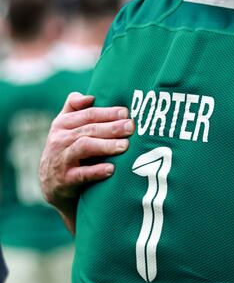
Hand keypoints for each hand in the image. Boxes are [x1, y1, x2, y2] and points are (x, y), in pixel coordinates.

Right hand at [41, 93, 132, 229]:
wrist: (52, 185)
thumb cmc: (67, 151)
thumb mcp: (65, 128)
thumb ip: (74, 109)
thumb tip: (89, 96)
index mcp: (62, 124)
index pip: (88, 114)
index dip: (107, 112)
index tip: (127, 112)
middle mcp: (60, 140)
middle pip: (89, 129)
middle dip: (112, 127)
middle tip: (131, 127)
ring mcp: (61, 160)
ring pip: (84, 147)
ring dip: (106, 146)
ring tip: (124, 146)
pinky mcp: (65, 180)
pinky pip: (81, 174)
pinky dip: (96, 171)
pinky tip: (111, 169)